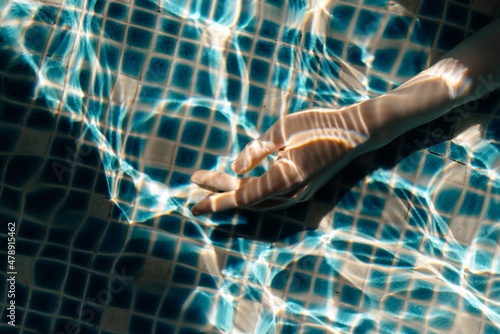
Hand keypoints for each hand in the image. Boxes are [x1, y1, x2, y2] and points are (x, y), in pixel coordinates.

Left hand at [190, 102, 376, 215]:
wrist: (355, 133)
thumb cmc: (318, 125)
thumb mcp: (281, 130)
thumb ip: (255, 151)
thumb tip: (235, 168)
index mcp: (283, 179)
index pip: (242, 195)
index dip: (217, 200)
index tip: (194, 202)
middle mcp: (290, 194)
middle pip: (247, 199)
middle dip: (219, 195)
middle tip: (194, 193)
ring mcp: (299, 194)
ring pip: (258, 201)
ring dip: (234, 197)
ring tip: (211, 191)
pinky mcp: (303, 189)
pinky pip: (270, 197)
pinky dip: (251, 194)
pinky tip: (239, 186)